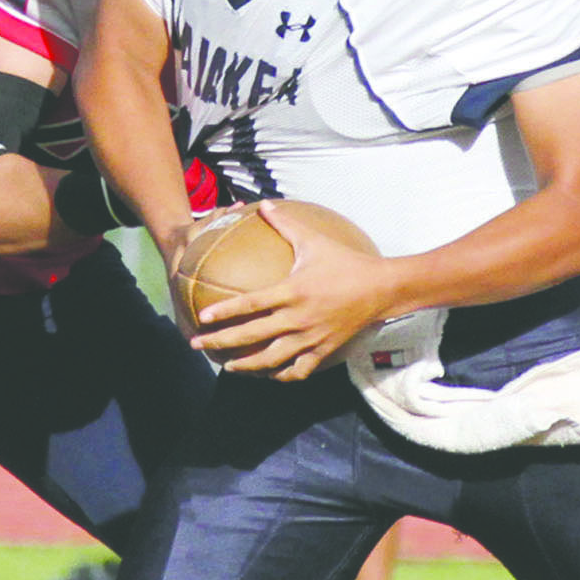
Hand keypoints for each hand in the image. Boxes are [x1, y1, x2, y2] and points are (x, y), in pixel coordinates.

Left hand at [188, 201, 393, 380]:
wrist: (381, 289)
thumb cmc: (346, 262)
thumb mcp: (315, 240)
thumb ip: (286, 223)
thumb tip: (264, 204)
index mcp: (292, 292)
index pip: (249, 304)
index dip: (223, 312)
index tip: (202, 318)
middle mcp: (297, 318)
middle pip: (251, 336)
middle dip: (220, 342)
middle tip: (198, 346)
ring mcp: (311, 338)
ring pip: (271, 360)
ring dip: (246, 365)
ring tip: (228, 366)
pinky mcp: (324, 350)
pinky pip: (298, 370)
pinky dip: (281, 375)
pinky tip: (269, 374)